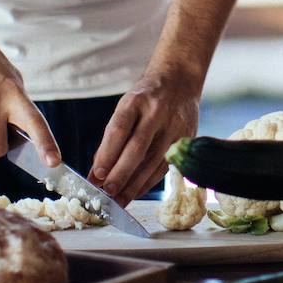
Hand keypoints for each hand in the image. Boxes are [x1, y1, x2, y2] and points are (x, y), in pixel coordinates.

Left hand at [88, 69, 199, 205]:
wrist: (180, 80)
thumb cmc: (146, 98)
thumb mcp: (127, 105)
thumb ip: (113, 137)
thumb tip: (98, 172)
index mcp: (137, 99)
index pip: (120, 128)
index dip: (107, 153)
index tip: (96, 175)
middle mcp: (157, 112)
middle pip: (138, 147)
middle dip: (121, 173)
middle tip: (107, 193)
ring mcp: (175, 125)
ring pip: (153, 161)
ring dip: (134, 185)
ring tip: (119, 201)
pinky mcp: (187, 139)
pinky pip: (165, 166)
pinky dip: (149, 182)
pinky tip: (136, 192)